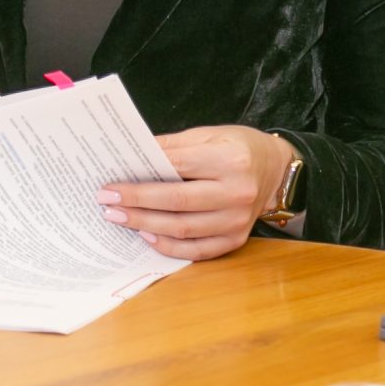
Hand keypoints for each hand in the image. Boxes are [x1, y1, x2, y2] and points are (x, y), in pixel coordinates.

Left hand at [99, 125, 294, 261]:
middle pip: (177, 203)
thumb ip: (173, 147)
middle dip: (136, 204)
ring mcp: (238, 220)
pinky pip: (197, 250)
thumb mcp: (209, 135)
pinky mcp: (237, 239)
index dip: (141, 178)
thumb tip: (133, 159)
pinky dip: (168, 246)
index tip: (112, 184)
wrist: (276, 169)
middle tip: (108, 203)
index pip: (176, 168)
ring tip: (120, 219)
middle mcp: (237, 192)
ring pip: (183, 229)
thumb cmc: (239, 148)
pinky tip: (147, 236)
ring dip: (145, 225)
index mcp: (230, 159)